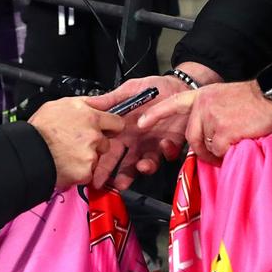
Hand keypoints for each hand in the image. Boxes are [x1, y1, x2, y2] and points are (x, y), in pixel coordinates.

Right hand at [29, 96, 123, 189]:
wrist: (28, 151)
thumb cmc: (40, 128)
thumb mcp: (61, 104)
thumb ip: (86, 102)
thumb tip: (102, 100)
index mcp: (90, 117)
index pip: (117, 122)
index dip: (110, 126)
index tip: (106, 130)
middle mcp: (94, 136)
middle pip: (106, 142)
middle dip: (96, 144)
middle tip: (77, 143)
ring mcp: (90, 155)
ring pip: (96, 158)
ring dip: (86, 158)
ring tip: (67, 154)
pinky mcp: (85, 172)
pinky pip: (88, 173)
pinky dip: (79, 172)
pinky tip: (66, 164)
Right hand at [85, 74, 193, 189]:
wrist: (180, 86)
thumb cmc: (155, 87)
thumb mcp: (131, 89)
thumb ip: (113, 98)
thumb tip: (92, 105)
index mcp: (124, 131)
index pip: (109, 150)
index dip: (101, 163)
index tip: (94, 172)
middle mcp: (137, 141)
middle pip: (124, 163)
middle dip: (117, 176)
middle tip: (111, 185)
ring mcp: (153, 145)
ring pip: (145, 163)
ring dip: (142, 169)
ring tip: (141, 167)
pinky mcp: (170, 144)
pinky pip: (167, 154)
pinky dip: (166, 152)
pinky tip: (164, 144)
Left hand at [140, 80, 271, 163]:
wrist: (271, 96)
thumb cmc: (251, 100)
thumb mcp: (222, 97)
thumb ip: (208, 112)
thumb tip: (203, 135)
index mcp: (201, 96)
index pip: (173, 104)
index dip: (156, 114)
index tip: (141, 123)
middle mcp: (202, 107)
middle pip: (192, 137)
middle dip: (201, 150)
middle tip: (214, 154)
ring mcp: (211, 120)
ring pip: (206, 147)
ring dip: (218, 151)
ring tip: (234, 143)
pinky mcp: (222, 133)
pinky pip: (219, 152)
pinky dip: (228, 153)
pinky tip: (239, 142)